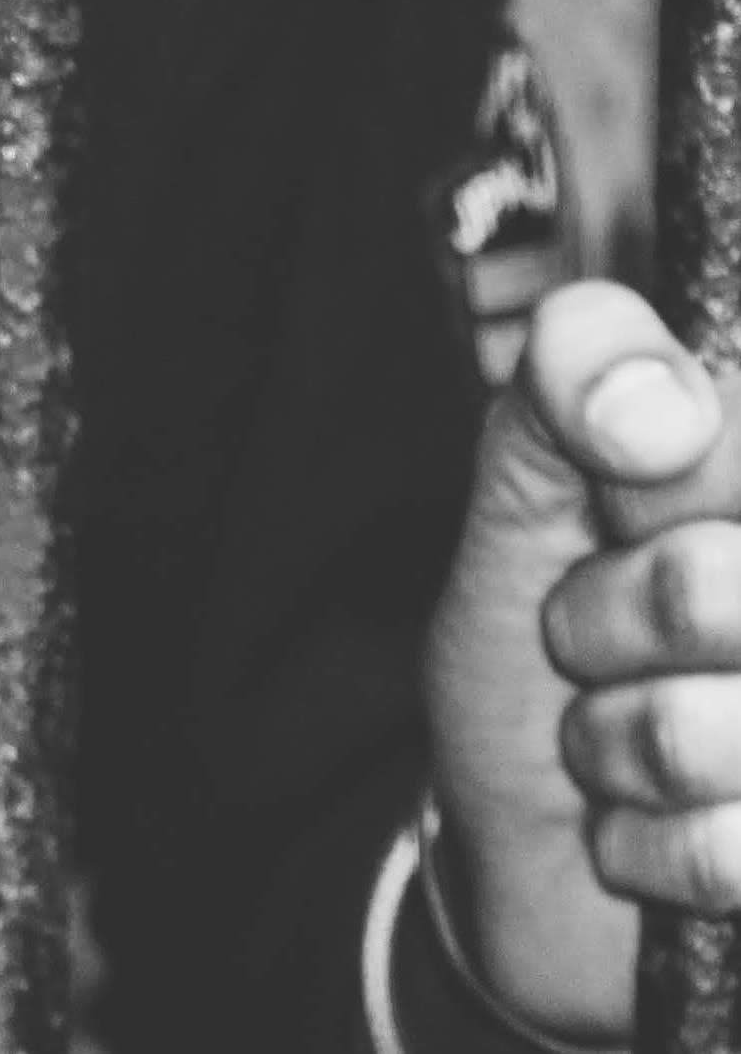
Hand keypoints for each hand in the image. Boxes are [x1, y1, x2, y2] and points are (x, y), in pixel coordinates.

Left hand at [425, 278, 740, 1040]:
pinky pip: (728, 850)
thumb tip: (658, 402)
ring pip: (718, 726)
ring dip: (620, 742)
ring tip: (613, 741)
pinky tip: (645, 832)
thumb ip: (568, 388)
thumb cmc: (543, 662)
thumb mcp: (523, 500)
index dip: (638, 485)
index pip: (723, 438)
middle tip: (588, 640)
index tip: (611, 511)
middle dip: (608, 620)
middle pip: (708, 586)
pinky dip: (647, 845)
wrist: (532, 856)